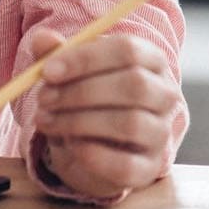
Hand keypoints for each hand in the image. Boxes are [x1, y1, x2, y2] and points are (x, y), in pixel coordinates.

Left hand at [28, 29, 179, 198]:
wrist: (101, 146)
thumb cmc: (89, 99)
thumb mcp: (72, 73)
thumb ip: (57, 56)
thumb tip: (42, 39)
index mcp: (152, 60)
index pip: (128, 49)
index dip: (86, 58)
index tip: (48, 71)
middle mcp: (166, 95)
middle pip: (134, 84)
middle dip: (81, 91)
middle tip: (44, 98)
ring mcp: (161, 133)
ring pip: (130, 123)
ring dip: (79, 122)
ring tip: (47, 121)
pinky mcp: (149, 169)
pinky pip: (126, 165)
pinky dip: (93, 156)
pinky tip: (71, 146)